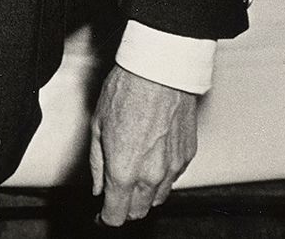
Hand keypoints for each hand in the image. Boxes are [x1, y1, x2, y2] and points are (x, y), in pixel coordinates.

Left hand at [90, 65, 197, 225]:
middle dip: (124, 206)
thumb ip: (97, 162)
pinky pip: (173, 178)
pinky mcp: (187, 156)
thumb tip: (98, 185)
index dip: (105, 216)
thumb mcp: (98, 124)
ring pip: (158, 198)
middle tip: (115, 191)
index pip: (116, 215)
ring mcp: (172, 168)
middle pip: (138, 211)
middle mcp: (151, 176)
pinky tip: (153, 156)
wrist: (160, 69)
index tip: (101, 212)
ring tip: (134, 171)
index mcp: (124, 171)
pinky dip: (162, 176)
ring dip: (144, 193)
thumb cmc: (128, 88)